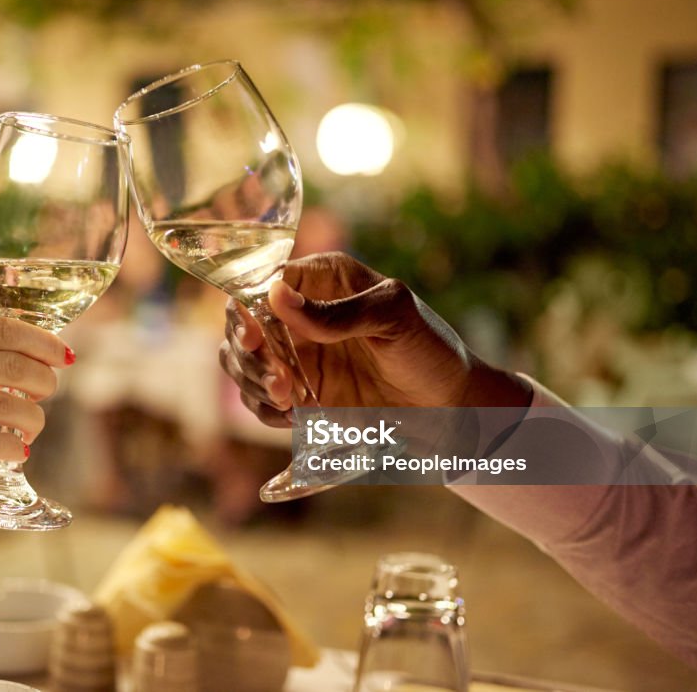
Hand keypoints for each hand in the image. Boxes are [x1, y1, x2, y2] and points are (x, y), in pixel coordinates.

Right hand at [0, 314, 71, 514]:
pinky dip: (8, 448)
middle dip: (42, 383)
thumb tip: (30, 355)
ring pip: (1, 406)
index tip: (64, 357)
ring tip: (33, 429)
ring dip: (32, 420)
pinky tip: (17, 452)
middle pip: (8, 365)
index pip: (0, 328)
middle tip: (48, 396)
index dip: (41, 343)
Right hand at [219, 252, 530, 426]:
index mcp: (323, 281)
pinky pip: (262, 402)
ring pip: (243, 365)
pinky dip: (267, 410)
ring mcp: (297, 357)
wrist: (454, 412)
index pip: (263, 282)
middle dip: (249, 354)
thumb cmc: (432, 350)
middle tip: (278, 380)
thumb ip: (336, 312)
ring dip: (254, 383)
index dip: (247, 309)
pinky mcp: (300, 396)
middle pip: (242, 326)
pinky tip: (292, 416)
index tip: (254, 336)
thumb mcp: (392, 318)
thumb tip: (275, 296)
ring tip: (288, 400)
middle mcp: (301, 316)